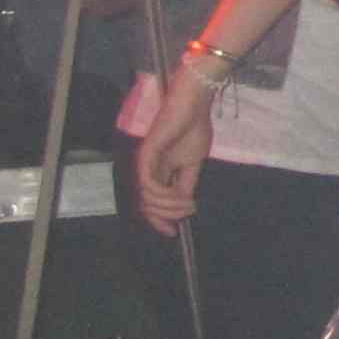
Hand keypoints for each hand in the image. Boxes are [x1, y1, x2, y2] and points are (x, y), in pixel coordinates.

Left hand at [137, 86, 216, 233]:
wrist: (194, 106)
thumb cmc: (194, 129)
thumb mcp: (193, 164)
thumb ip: (186, 184)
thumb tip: (184, 206)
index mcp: (158, 173)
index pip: (152, 204)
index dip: (160, 221)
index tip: (173, 232)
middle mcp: (147, 171)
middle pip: (147, 206)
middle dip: (167, 216)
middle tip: (188, 213)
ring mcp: (145, 164)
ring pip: (147, 199)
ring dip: (168, 206)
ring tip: (188, 203)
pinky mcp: (145, 155)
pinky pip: (148, 184)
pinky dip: (162, 195)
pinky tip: (178, 195)